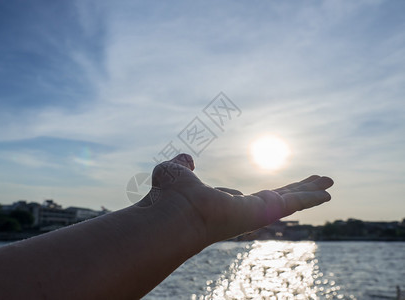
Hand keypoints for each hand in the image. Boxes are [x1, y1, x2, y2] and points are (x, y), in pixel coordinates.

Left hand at [136, 153, 332, 245]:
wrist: (173, 213)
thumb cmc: (169, 196)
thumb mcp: (174, 171)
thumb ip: (181, 165)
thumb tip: (186, 158)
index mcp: (223, 205)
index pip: (246, 199)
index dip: (254, 195)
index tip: (265, 195)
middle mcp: (242, 212)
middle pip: (275, 199)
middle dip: (295, 191)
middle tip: (313, 184)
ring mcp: (256, 213)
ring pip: (290, 200)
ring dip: (310, 192)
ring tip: (329, 185)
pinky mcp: (265, 211)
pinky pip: (295, 202)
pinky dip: (312, 196)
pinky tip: (328, 192)